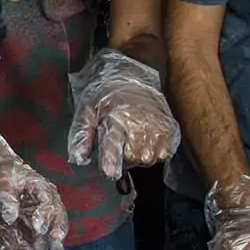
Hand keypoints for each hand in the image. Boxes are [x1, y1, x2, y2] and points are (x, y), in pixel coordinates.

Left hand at [0, 132, 67, 249]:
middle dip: (57, 231)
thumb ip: (8, 196)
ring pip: (45, 225)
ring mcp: (31, 207)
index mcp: (38, 184)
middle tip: (55, 248)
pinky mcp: (21, 216)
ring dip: (46, 240)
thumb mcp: (0, 177)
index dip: (46, 214)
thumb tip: (12, 217)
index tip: (39, 227)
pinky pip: (30, 230)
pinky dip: (33, 241)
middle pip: (55, 215)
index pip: (49, 200)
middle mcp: (39, 197)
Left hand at [67, 50, 179, 177]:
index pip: (112, 144)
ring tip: (131, 139)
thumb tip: (79, 158)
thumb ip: (82, 136)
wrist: (133, 76)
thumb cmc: (106, 95)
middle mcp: (137, 123)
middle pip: (131, 158)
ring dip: (138, 155)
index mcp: (114, 118)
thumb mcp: (86, 111)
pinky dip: (154, 151)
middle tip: (118, 142)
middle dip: (122, 157)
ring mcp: (156, 126)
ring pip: (148, 158)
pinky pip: (163, 153)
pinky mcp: (169, 129)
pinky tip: (145, 138)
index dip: (110, 160)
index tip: (110, 172)